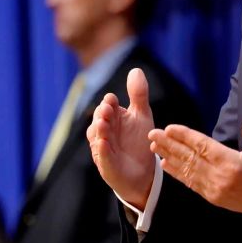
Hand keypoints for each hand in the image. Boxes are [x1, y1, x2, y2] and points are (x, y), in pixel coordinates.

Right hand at [87, 68, 156, 208]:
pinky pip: (102, 157)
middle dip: (102, 115)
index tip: (112, 99)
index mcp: (113, 117)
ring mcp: (103, 148)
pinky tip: (104, 144)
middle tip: (107, 110)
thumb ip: (138, 94)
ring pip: (97, 137)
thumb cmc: (140, 141)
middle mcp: (105, 131)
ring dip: (100, 130)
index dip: (109, 103)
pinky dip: (102, 150)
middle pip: (100, 120)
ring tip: (104, 124)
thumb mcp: (142, 115)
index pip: (107, 106)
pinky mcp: (106, 165)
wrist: (144, 172)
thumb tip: (135, 69)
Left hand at [149, 116, 241, 221]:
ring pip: (187, 171)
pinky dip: (178, 174)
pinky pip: (192, 183)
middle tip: (152, 134)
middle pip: (189, 158)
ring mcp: (215, 190)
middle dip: (169, 145)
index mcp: (232, 163)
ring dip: (169, 158)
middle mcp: (219, 177)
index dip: (185, 136)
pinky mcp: (214, 198)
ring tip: (154, 147)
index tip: (170, 128)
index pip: (203, 146)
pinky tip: (167, 166)